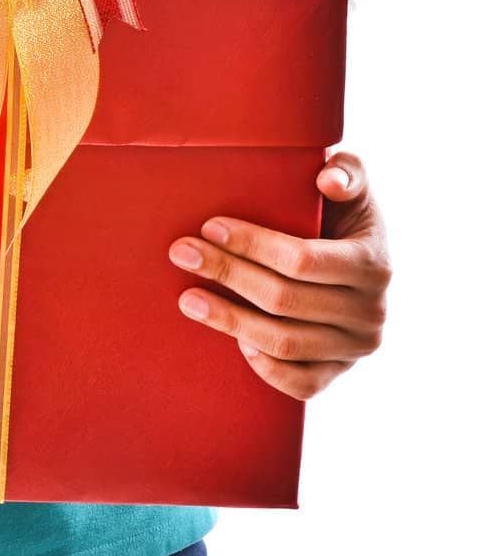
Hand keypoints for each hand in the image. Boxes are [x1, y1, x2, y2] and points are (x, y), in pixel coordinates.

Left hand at [167, 150, 391, 399]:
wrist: (359, 266)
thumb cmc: (342, 217)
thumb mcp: (353, 186)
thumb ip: (348, 171)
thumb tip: (328, 180)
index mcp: (373, 264)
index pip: (303, 259)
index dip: (253, 244)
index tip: (210, 226)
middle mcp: (371, 312)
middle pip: (284, 300)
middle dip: (228, 273)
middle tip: (182, 252)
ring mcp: (355, 349)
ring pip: (284, 343)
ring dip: (229, 320)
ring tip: (187, 298)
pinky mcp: (338, 373)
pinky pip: (300, 384)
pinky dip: (264, 366)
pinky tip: (233, 342)